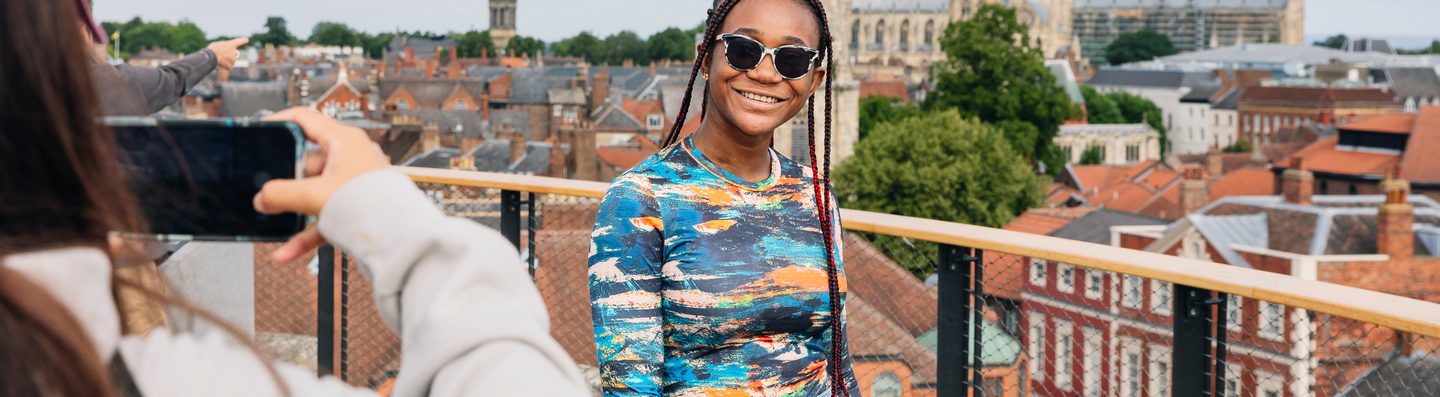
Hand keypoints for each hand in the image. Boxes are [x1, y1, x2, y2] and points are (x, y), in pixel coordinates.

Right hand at [207, 37, 248, 70]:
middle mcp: (234, 51)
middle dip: (229, 54)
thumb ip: (223, 46)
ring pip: (231, 60)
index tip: (246, 40)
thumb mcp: (218, 44)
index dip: (243, 40)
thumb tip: (224, 51)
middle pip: (233, 53)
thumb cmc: (213, 49)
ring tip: (219, 59)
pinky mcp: (231, 65)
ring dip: (227, 60)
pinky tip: (220, 64)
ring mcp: (233, 59)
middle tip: (222, 54)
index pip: (239, 41)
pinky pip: (228, 66)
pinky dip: (225, 66)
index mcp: (231, 44)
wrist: (212, 56)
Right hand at [254, 108, 388, 262]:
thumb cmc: (370, 204)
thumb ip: (281, 195)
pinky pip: (326, 218)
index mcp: (343, 141)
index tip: (258, 132)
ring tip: (270, 217)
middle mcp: (350, 158)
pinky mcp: (357, 209)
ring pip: (315, 193)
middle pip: (306, 161)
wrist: (404, 238)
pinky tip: (285, 253)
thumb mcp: (315, 195)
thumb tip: (261, 199)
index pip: (304, 119)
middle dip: (283, 177)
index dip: (278, 122)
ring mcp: (354, 184)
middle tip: (261, 186)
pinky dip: (307, 234)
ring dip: (293, 209)